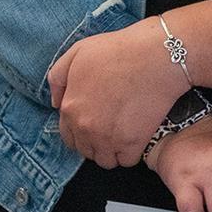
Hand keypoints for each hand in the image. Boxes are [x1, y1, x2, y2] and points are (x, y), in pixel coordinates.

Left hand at [47, 20, 189, 168]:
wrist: (156, 56)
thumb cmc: (118, 50)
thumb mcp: (76, 53)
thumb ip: (58, 78)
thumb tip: (56, 103)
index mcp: (70, 108)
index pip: (68, 137)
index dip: (81, 132)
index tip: (95, 125)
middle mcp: (85, 127)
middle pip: (86, 151)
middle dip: (96, 143)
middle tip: (111, 128)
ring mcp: (108, 138)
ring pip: (105, 160)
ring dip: (112, 151)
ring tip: (123, 135)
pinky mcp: (132, 143)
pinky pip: (127, 161)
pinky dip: (131, 153)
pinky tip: (136, 137)